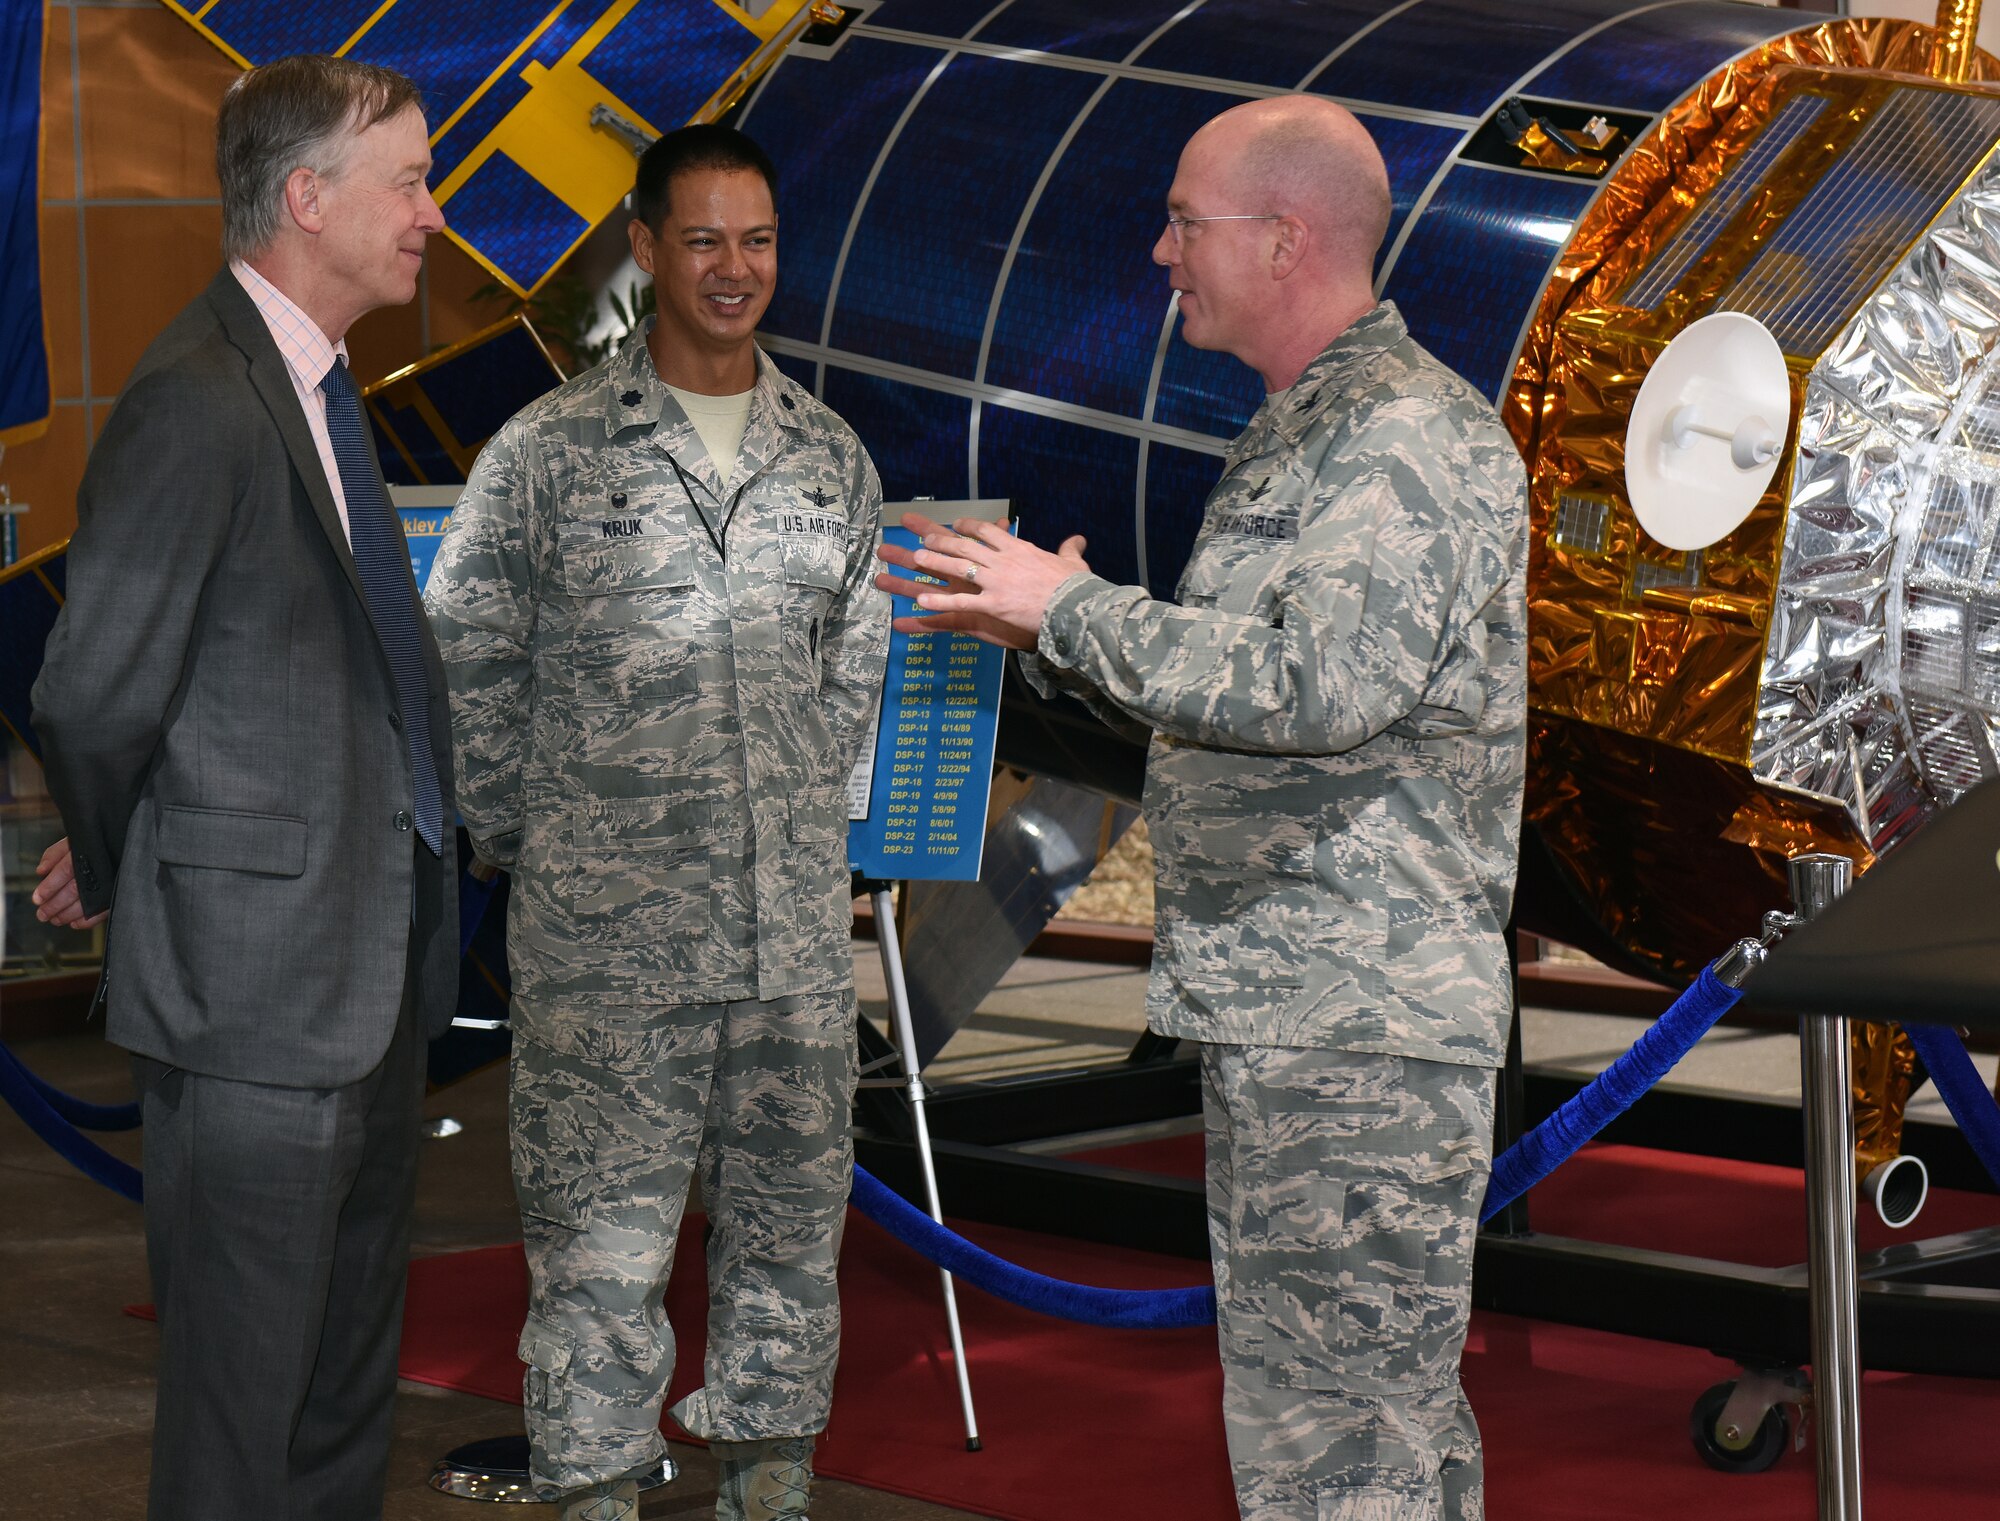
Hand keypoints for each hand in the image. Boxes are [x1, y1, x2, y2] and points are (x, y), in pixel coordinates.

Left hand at [32, 838, 108, 928]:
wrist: (124, 846)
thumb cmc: (96, 844)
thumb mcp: (73, 842)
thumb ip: (55, 854)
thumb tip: (41, 871)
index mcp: (85, 853)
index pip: (64, 871)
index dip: (49, 887)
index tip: (37, 899)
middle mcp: (98, 869)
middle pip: (73, 890)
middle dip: (54, 905)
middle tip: (42, 914)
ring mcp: (108, 883)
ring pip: (86, 904)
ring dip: (67, 915)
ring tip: (55, 919)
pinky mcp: (115, 894)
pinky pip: (103, 912)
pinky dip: (87, 921)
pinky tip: (74, 923)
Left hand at [873, 512, 1091, 650]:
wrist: (1077, 606)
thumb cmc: (1077, 586)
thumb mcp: (1074, 563)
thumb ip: (1070, 550)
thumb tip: (1079, 539)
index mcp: (1020, 549)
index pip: (988, 531)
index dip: (969, 526)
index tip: (957, 524)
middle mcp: (1003, 561)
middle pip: (966, 545)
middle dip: (942, 539)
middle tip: (924, 537)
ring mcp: (996, 582)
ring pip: (958, 567)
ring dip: (935, 561)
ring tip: (915, 557)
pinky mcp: (994, 604)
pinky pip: (961, 602)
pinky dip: (940, 601)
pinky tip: (921, 601)